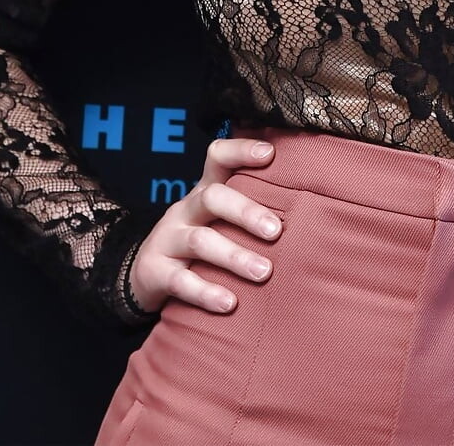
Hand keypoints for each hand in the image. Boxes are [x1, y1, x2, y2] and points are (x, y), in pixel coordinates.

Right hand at [128, 137, 282, 313]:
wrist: (144, 274)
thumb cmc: (198, 244)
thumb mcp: (216, 220)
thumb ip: (250, 210)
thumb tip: (309, 209)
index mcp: (203, 192)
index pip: (218, 158)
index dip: (241, 150)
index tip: (270, 153)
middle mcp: (185, 210)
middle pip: (212, 198)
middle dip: (246, 212)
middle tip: (277, 232)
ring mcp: (168, 240)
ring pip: (200, 241)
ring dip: (234, 256)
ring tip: (264, 273)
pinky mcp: (156, 273)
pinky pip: (180, 282)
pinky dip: (206, 293)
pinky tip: (230, 303)